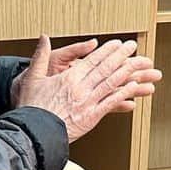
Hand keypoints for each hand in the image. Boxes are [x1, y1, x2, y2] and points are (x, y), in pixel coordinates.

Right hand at [12, 35, 161, 141]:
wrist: (33, 132)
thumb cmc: (31, 107)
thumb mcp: (32, 77)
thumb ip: (40, 55)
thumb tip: (44, 37)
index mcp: (69, 78)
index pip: (92, 60)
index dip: (107, 50)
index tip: (117, 44)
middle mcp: (81, 88)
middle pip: (105, 68)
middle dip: (121, 56)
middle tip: (133, 47)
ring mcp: (88, 102)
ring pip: (111, 83)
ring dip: (127, 72)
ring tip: (139, 64)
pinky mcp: (91, 117)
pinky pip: (110, 103)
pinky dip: (123, 95)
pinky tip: (134, 89)